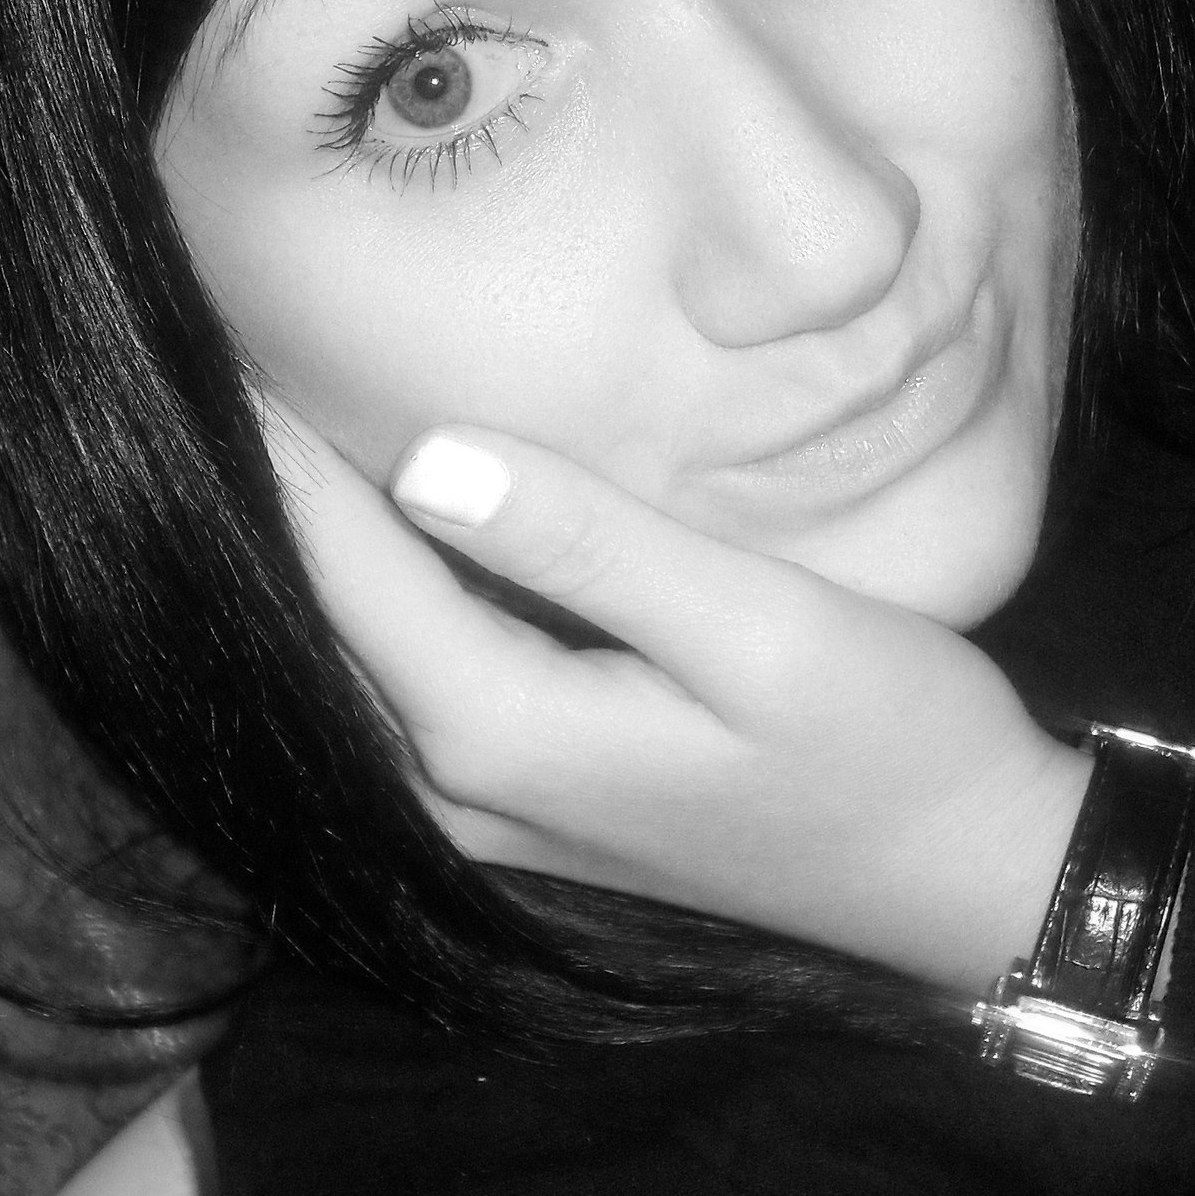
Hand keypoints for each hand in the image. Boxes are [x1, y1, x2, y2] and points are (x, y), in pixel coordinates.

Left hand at [261, 403, 1090, 995]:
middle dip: (276, 487)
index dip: (279, 440)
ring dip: (319, 545)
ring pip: (356, 660)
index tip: (231, 317)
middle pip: (322, 618)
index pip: (340, 563)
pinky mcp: (531, 803)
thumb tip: (425, 452)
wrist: (963, 878)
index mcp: (501, 731)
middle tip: (240, 340)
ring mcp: (491, 811)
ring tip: (288, 408)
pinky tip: (390, 518)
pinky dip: (379, 598)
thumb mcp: (759, 627)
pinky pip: (409, 686)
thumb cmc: (889, 737)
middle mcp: (461, 787)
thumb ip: (593, 544)